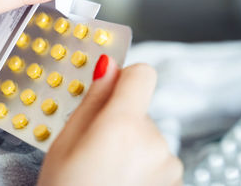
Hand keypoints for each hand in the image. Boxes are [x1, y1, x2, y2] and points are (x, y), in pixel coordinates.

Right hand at [38, 56, 182, 185]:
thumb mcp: (66, 141)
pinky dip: (142, 164)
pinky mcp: (174, 182)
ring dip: (131, 144)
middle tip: (93, 147)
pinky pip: (156, 158)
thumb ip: (93, 99)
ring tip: (105, 170)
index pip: (143, 74)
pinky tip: (120, 182)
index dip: (124, 78)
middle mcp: (155, 142)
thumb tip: (108, 65)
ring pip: (148, 135)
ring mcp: (168, 165)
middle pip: (140, 109)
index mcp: (124, 125)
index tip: (108, 90)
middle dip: (119, 120)